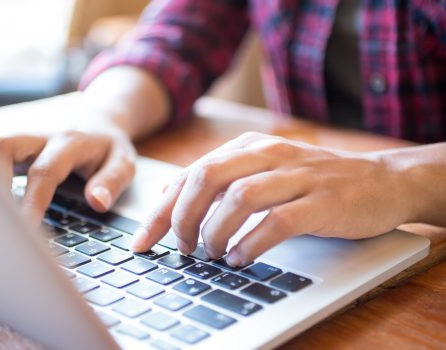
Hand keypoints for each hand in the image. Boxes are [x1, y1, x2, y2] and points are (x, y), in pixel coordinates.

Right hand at [0, 123, 135, 223]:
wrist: (97, 124)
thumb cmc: (108, 150)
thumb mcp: (124, 163)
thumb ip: (113, 181)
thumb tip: (97, 202)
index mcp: (70, 143)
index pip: (44, 171)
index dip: (32, 201)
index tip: (25, 230)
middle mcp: (40, 137)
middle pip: (0, 146)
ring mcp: (21, 139)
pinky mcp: (10, 145)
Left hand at [131, 132, 414, 265]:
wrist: (383, 180)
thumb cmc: (313, 182)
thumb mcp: (263, 172)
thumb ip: (221, 182)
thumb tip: (170, 201)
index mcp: (248, 147)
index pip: (191, 173)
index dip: (161, 209)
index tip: (143, 240)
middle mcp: (268, 154)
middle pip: (206, 177)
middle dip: (181, 217)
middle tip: (180, 247)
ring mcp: (297, 176)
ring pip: (238, 197)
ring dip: (215, 231)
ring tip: (211, 254)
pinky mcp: (322, 201)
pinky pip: (277, 221)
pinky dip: (252, 243)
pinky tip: (242, 257)